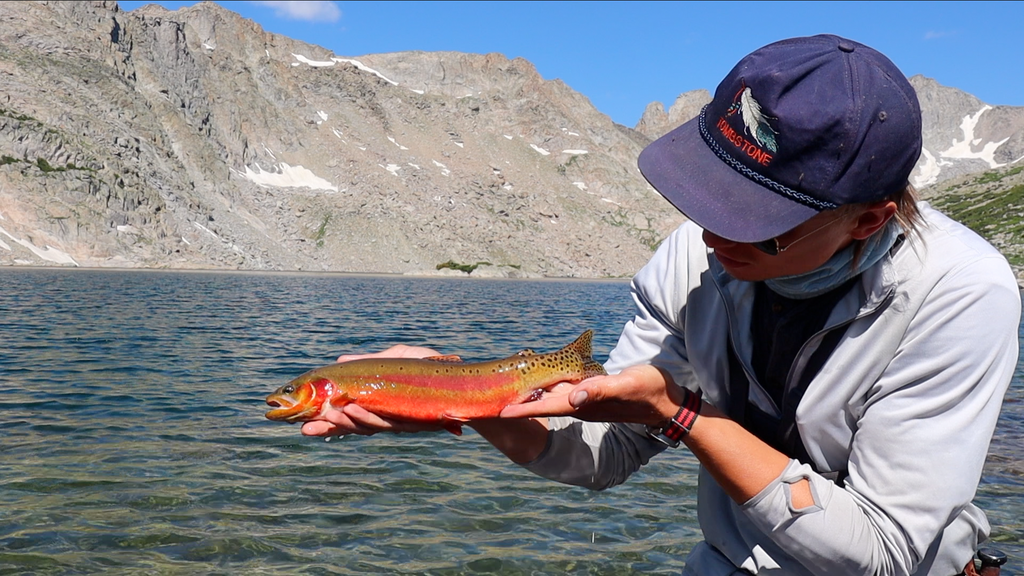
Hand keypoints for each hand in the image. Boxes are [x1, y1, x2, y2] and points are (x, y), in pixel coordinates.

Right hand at [301, 344, 450, 437]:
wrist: (463, 377)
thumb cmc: (428, 368)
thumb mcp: (394, 359)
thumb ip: (367, 363)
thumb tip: (340, 360)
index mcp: (378, 406)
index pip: (347, 418)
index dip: (325, 425)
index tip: (302, 427)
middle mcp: (387, 418)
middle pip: (353, 428)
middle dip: (330, 428)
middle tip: (306, 427)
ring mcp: (401, 421)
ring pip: (368, 427)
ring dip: (347, 421)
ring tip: (329, 415)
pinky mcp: (417, 420)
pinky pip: (390, 422)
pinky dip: (370, 416)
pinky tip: (355, 409)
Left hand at [498, 365, 684, 425]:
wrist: (667, 402)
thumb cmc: (649, 391)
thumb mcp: (627, 386)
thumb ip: (600, 391)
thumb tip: (574, 398)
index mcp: (583, 403)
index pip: (545, 405)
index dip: (522, 407)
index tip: (497, 411)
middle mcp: (579, 403)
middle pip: (542, 400)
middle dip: (518, 399)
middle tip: (492, 395)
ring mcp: (584, 400)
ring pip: (550, 394)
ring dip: (529, 392)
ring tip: (505, 387)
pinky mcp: (591, 393)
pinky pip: (562, 389)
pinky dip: (547, 384)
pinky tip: (538, 378)